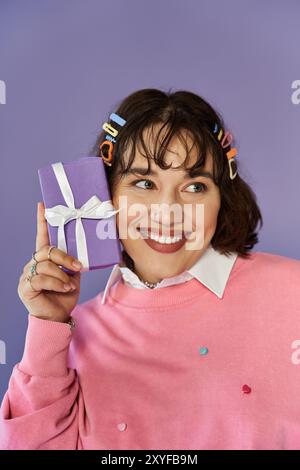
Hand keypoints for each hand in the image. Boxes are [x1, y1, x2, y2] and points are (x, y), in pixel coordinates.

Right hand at [18, 201, 81, 322]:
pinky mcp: (25, 287)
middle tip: (77, 267)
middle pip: (46, 251)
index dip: (42, 221)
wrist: (58, 317)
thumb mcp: (73, 276)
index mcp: (45, 259)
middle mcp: (33, 264)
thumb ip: (73, 263)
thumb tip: (83, 253)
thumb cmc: (64, 296)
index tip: (43, 205)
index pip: (42, 237)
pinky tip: (64, 289)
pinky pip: (41, 279)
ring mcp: (27, 275)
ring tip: (69, 285)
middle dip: (64, 258)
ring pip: (45, 265)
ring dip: (62, 276)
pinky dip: (56, 284)